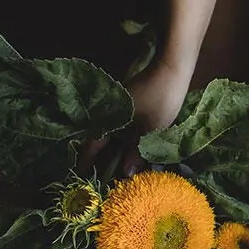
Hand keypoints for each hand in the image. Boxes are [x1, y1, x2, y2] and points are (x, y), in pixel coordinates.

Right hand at [78, 59, 191, 175]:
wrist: (170, 70)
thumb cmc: (160, 100)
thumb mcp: (150, 131)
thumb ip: (136, 153)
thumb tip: (125, 175)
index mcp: (108, 120)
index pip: (91, 145)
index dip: (85, 162)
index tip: (79, 177)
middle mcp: (107, 114)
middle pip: (97, 140)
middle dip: (96, 159)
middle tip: (97, 179)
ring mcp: (117, 109)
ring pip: (108, 134)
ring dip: (108, 151)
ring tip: (110, 170)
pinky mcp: (126, 105)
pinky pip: (117, 127)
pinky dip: (118, 140)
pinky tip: (123, 151)